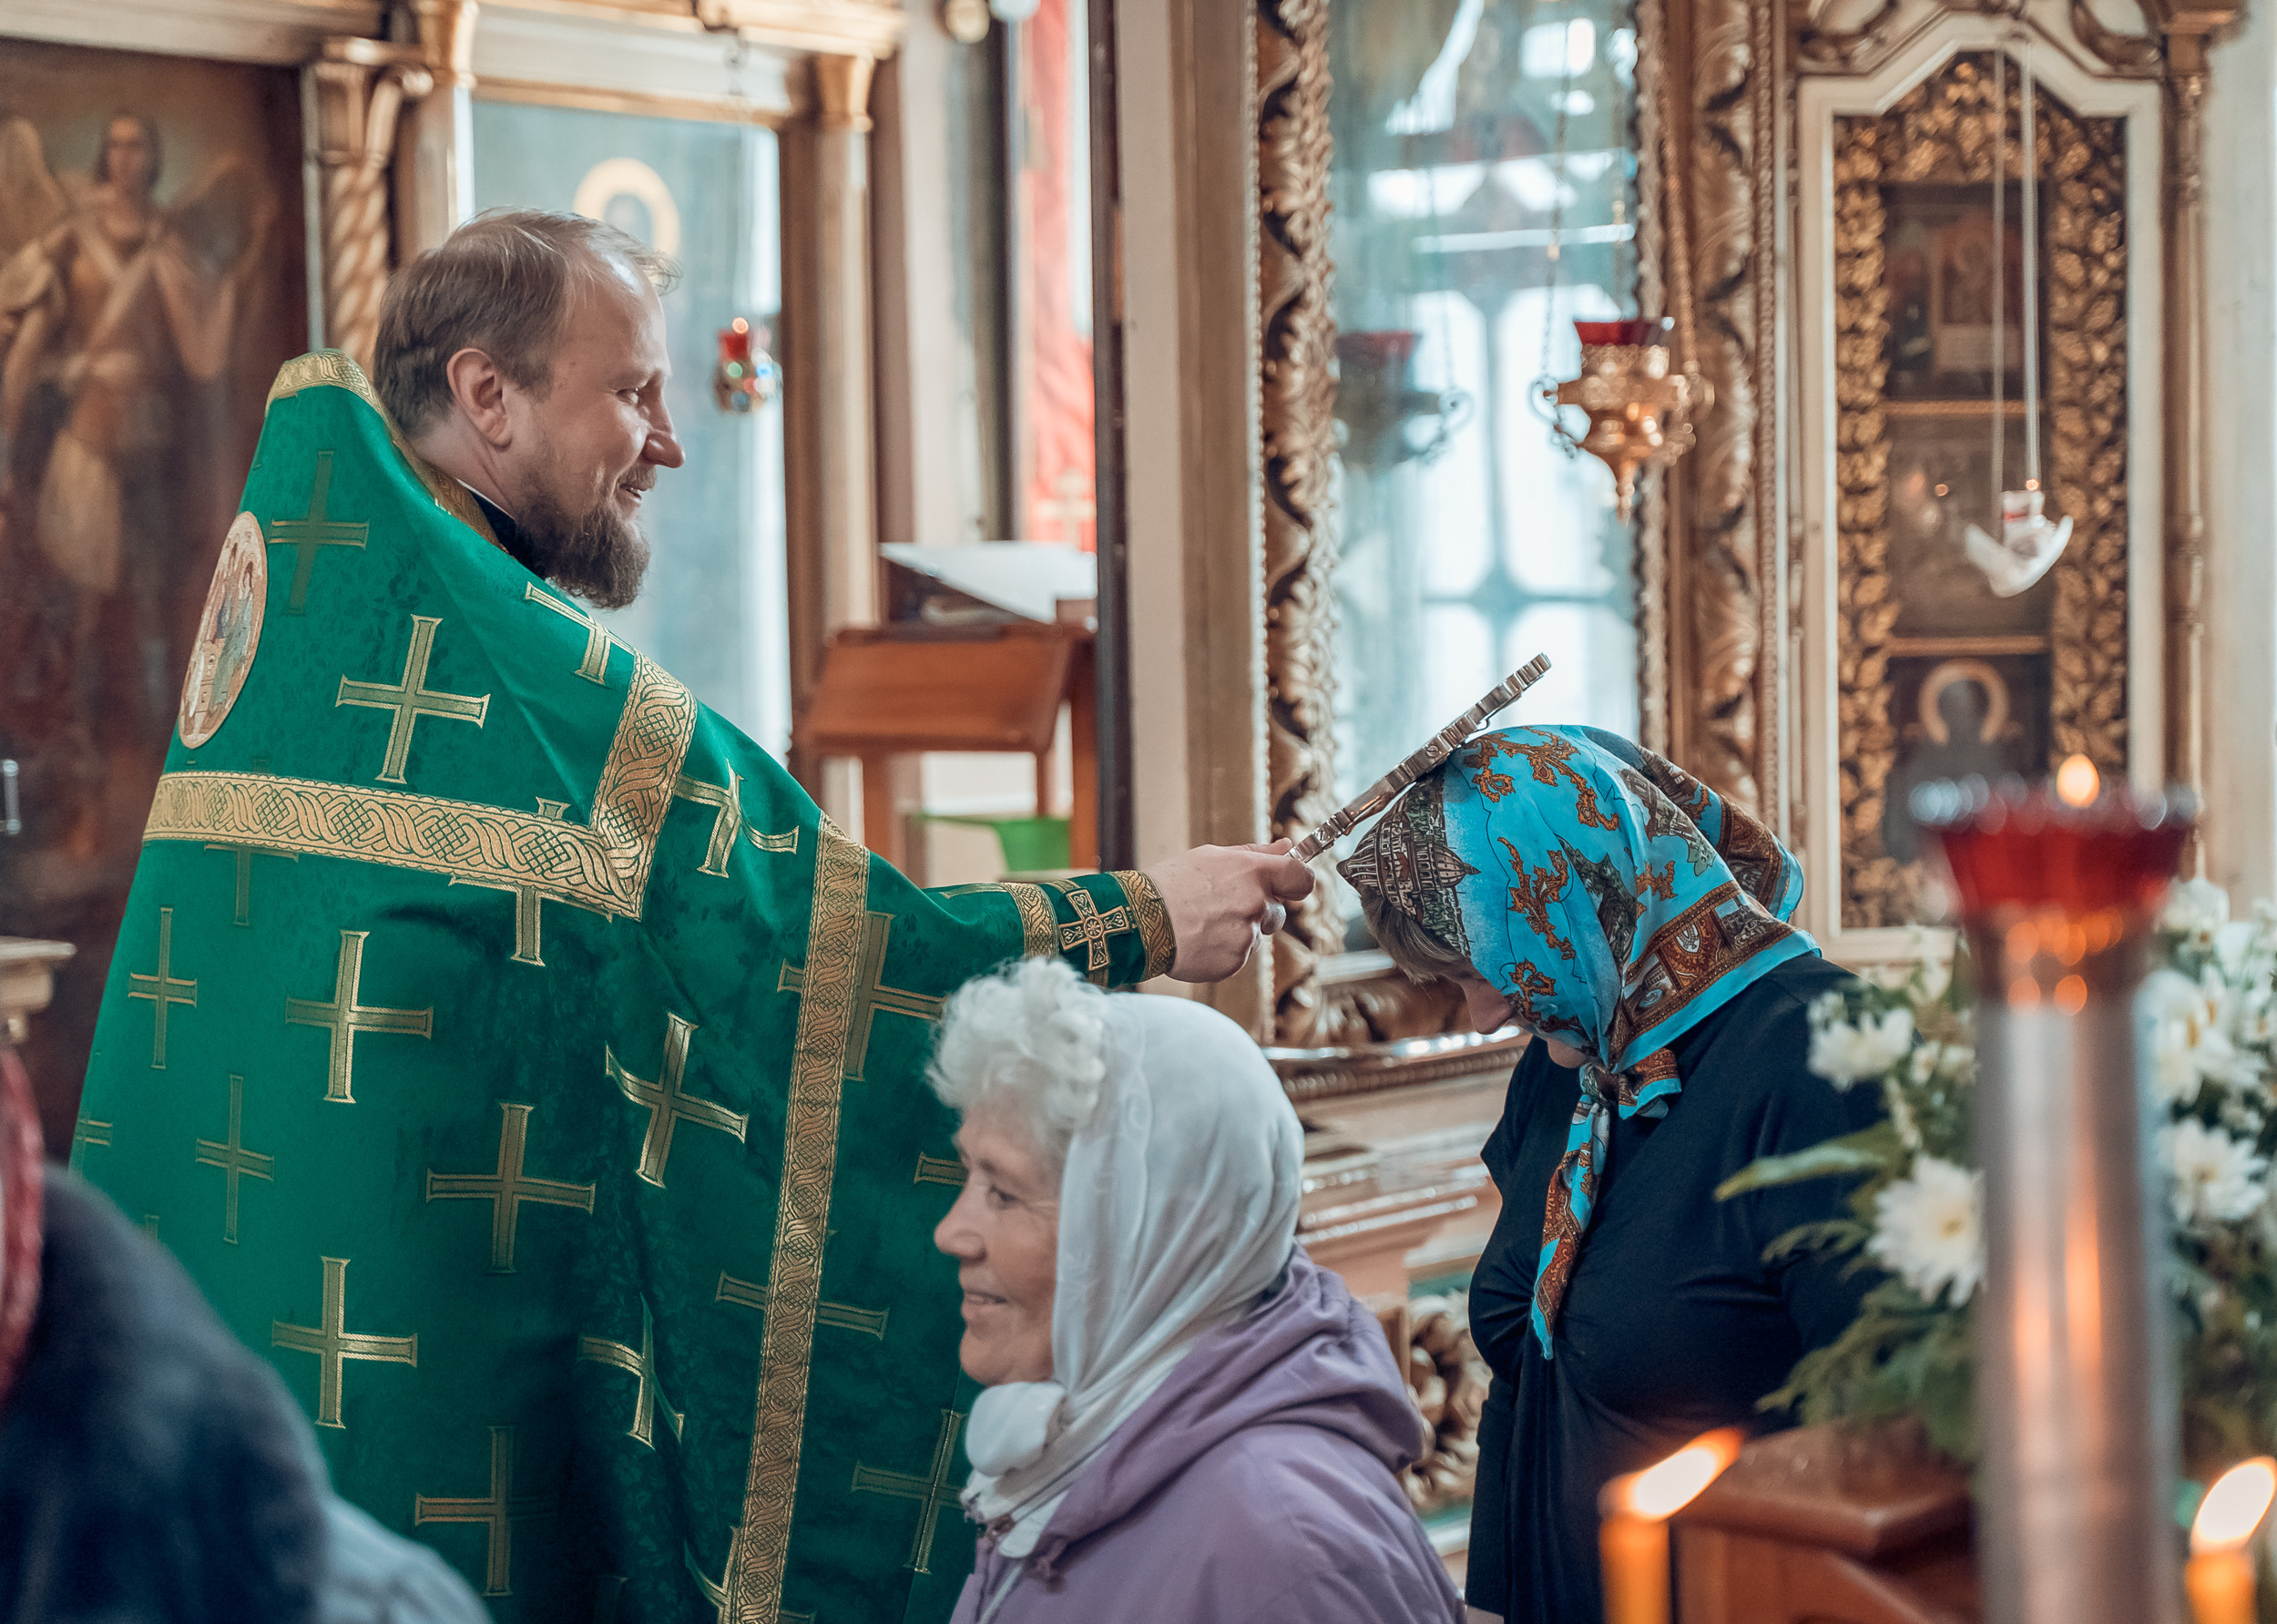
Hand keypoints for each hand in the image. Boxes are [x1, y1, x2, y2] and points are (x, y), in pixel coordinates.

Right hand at [1146, 839, 1315, 982]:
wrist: (1140, 921)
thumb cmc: (1172, 884)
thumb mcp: (1213, 857)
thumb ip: (1256, 854)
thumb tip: (1287, 847)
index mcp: (1254, 873)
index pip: (1302, 878)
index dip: (1298, 881)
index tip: (1289, 883)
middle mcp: (1256, 904)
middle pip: (1277, 912)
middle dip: (1258, 910)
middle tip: (1222, 905)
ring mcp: (1246, 935)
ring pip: (1256, 935)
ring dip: (1238, 931)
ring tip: (1204, 923)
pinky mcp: (1235, 961)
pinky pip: (1240, 956)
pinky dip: (1224, 951)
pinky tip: (1201, 940)